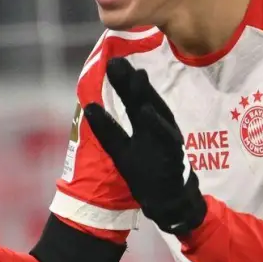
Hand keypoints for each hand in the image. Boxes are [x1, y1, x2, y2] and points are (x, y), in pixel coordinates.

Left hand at [82, 57, 207, 235]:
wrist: (170, 200)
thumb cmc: (147, 172)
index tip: (111, 61)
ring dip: (145, 94)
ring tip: (135, 75)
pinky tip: (145, 110)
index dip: (123, 81)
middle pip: (143, 100)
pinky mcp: (173, 154)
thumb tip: (89, 108)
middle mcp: (159, 126)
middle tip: (116, 61)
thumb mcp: (121, 149)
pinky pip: (165, 137)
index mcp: (147, 124)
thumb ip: (108, 130)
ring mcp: (167, 139)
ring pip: (157, 112)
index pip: (133, 98)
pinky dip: (157, 124)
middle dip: (131, 80)